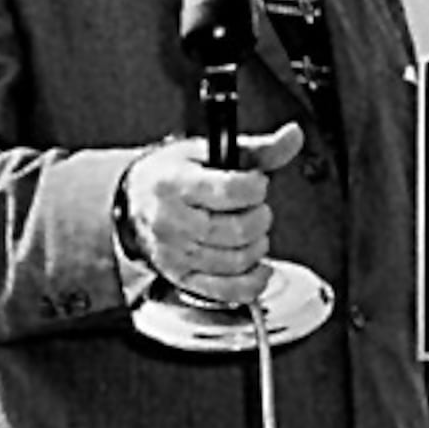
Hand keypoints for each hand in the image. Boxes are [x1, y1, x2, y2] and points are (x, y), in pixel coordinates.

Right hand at [121, 126, 301, 297]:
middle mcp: (172, 222)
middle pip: (238, 231)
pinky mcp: (182, 278)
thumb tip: (294, 136)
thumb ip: (258, 149)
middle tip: (253, 208)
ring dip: (257, 246)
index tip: (255, 183)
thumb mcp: (209, 152)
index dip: (256, 187)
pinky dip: (252, 282)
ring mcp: (175, 254)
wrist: (135, 200)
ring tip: (250, 231)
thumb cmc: (173, 173)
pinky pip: (227, 291)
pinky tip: (257, 266)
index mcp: (176, 184)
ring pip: (237, 262)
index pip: (230, 190)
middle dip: (259, 218)